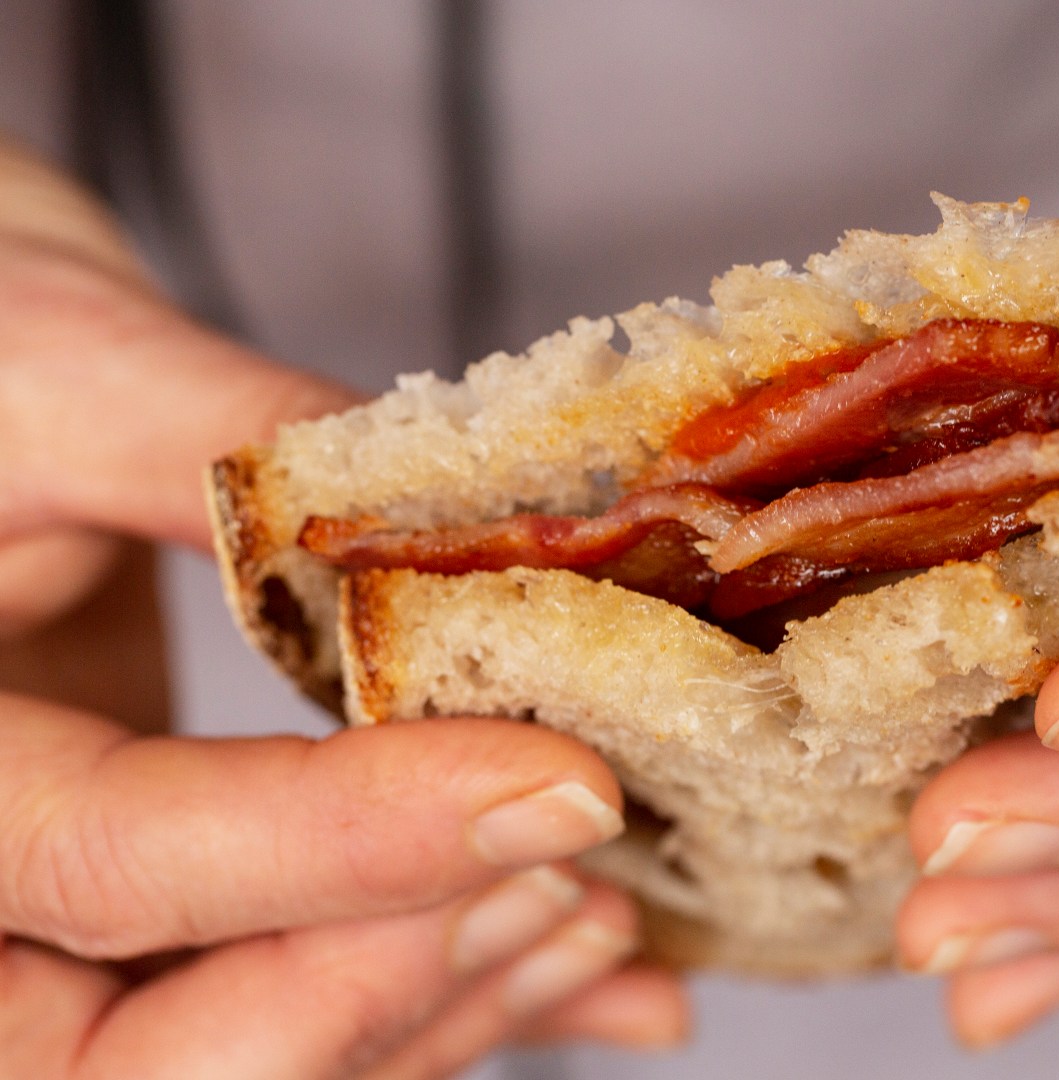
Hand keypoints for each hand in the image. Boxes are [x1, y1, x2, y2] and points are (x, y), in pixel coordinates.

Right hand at [0, 141, 686, 1076]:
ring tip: (610, 910)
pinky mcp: (156, 925)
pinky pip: (297, 1010)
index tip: (555, 786)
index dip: (348, 845)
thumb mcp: (59, 365)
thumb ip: (238, 451)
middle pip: (158, 1052)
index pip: (115, 861)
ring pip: (246, 1055)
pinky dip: (459, 1009)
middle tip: (574, 871)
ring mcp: (53, 935)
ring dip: (451, 1002)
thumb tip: (469, 530)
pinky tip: (611, 990)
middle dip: (393, 983)